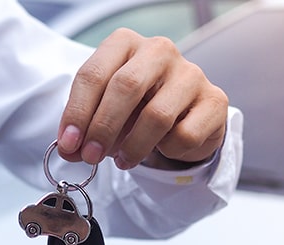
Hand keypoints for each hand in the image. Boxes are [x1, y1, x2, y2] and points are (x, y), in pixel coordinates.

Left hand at [56, 28, 228, 169]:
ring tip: (123, 161)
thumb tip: (69, 150)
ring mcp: (190, 73)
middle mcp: (159, 51)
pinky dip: (169, 149)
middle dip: (103, 128)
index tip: (69, 144)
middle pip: (126, 88)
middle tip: (92, 156)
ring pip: (157, 115)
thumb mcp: (109, 111)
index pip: (94, 74)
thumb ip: (87, 127)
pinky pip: (185, 134)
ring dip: (134, 146)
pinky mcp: (214, 100)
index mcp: (126, 43)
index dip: (78, 113)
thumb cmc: (142, 108)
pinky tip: (164, 147)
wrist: (187, 115)